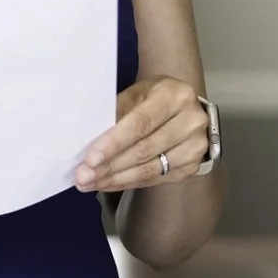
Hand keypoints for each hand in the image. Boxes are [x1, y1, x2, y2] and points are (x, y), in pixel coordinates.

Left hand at [75, 77, 209, 192]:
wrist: (182, 106)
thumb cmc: (152, 98)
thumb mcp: (135, 94)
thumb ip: (116, 113)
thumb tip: (88, 140)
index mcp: (175, 96)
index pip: (141, 123)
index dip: (115, 142)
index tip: (91, 158)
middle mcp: (191, 121)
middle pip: (144, 149)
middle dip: (109, 166)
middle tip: (82, 177)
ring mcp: (195, 146)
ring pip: (149, 169)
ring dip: (116, 179)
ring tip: (90, 183)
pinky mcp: (192, 166)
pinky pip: (155, 179)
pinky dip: (128, 182)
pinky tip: (108, 183)